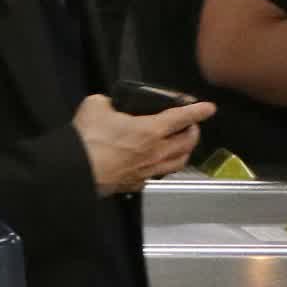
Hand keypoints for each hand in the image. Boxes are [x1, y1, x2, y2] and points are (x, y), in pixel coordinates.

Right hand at [72, 94, 215, 195]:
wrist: (76, 171)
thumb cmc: (89, 137)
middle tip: (191, 126)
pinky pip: (159, 174)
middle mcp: (156, 152)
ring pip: (178, 163)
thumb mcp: (96, 105)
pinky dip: (164, 166)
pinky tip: (157, 163)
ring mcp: (148, 171)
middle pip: (186, 143)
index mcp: (150, 130)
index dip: (197, 111)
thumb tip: (108, 105)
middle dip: (194, 133)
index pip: (181, 117)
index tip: (210, 108)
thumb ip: (108, 102)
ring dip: (184, 152)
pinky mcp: (136, 184)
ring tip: (182, 145)